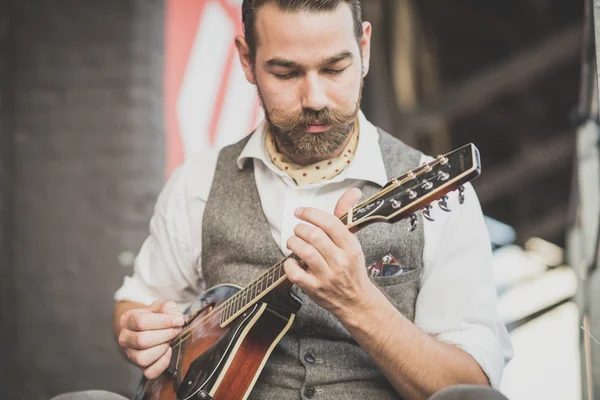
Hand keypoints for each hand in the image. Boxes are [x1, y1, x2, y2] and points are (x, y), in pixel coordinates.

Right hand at [118, 300, 184, 378]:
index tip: (178, 320)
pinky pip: (149, 372)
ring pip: (143, 358)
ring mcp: (130, 354)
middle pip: (142, 340)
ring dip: (162, 349)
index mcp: (127, 320)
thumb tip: (176, 318)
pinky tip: (168, 352)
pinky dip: (162, 363)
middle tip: (176, 330)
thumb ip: (169, 308)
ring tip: (169, 340)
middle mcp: (124, 338)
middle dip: (165, 335)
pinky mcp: (139, 367)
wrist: (150, 329)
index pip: (141, 321)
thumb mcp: (161, 306)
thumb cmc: (156, 317)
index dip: (163, 321)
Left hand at [284, 188, 374, 316]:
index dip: (311, 213)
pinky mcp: (314, 289)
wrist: (356, 301)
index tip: (300, 212)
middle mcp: (340, 260)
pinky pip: (294, 272)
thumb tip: (352, 192)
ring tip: (294, 242)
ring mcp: (327, 276)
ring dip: (293, 242)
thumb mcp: (353, 242)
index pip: (330, 222)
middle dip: (300, 228)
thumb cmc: (351, 268)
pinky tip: (292, 261)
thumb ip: (346, 217)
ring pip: (304, 251)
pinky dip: (289, 264)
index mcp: (350, 246)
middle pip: (314, 235)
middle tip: (298, 230)